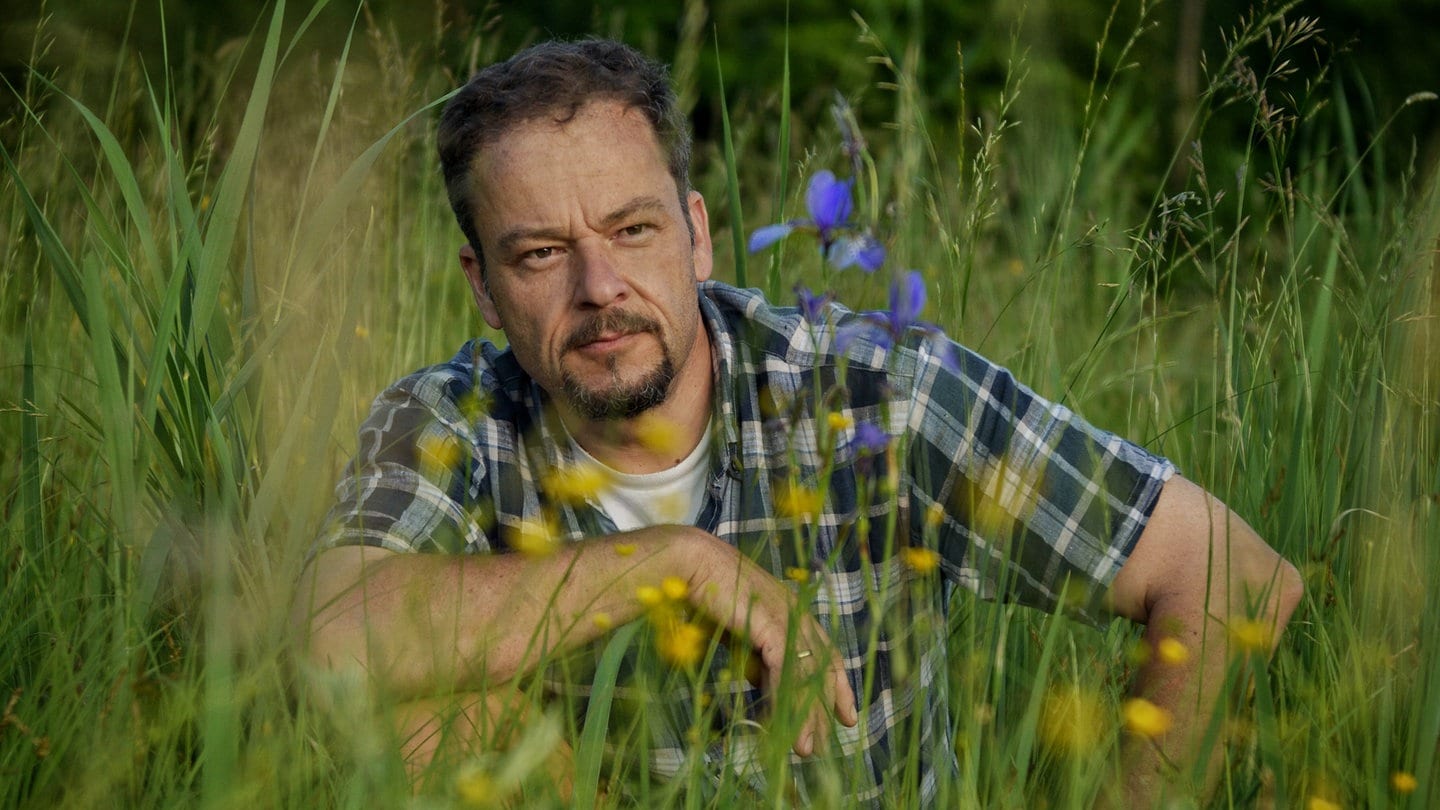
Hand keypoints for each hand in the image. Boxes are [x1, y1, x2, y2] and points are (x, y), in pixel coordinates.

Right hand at [681, 532, 858, 756]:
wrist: (692, 566)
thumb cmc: (709, 596)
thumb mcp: (742, 635)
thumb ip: (758, 658)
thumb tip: (767, 686)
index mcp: (795, 612)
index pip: (827, 656)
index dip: (838, 688)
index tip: (846, 717)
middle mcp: (799, 613)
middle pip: (823, 670)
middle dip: (823, 711)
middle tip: (821, 745)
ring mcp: (789, 617)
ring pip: (808, 675)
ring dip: (806, 716)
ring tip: (804, 749)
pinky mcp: (774, 624)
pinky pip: (786, 672)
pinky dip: (786, 701)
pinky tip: (784, 724)